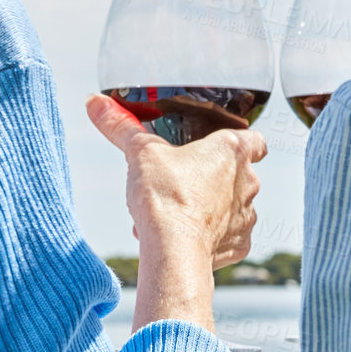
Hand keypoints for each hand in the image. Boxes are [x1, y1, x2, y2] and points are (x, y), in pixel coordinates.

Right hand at [87, 93, 266, 330]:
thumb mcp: (139, 152)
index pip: (256, 141)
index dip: (243, 143)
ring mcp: (246, 216)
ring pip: (233, 209)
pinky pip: (229, 238)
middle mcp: (248, 182)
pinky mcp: (240, 246)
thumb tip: (94, 102)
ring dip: (213, 210)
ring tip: (180, 214)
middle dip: (215, 181)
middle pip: (240, 176)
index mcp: (232, 151)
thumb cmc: (164, 194)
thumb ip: (121, 126)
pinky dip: (212, 238)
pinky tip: (188, 237)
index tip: (226, 149)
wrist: (173, 249)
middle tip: (184, 184)